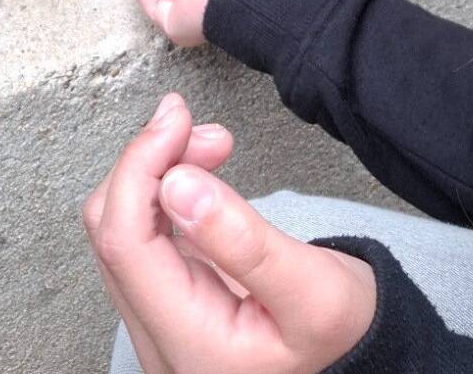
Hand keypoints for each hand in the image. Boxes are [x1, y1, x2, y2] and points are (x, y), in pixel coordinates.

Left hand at [83, 94, 375, 373]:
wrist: (360, 351)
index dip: (140, 169)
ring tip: (210, 144)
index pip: (125, 246)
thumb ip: (243, 240)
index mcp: (190, 346)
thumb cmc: (345, 332)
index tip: (175, 121)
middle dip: (151, 164)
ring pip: (121, 228)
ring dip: (157, 171)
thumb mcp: (315, 289)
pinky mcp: (168, 297)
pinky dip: (163, 188)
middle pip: (113, 233)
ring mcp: (159, 320)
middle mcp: (160, 340)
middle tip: (205, 133)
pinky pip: (142, 232)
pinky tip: (197, 168)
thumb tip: (176, 183)